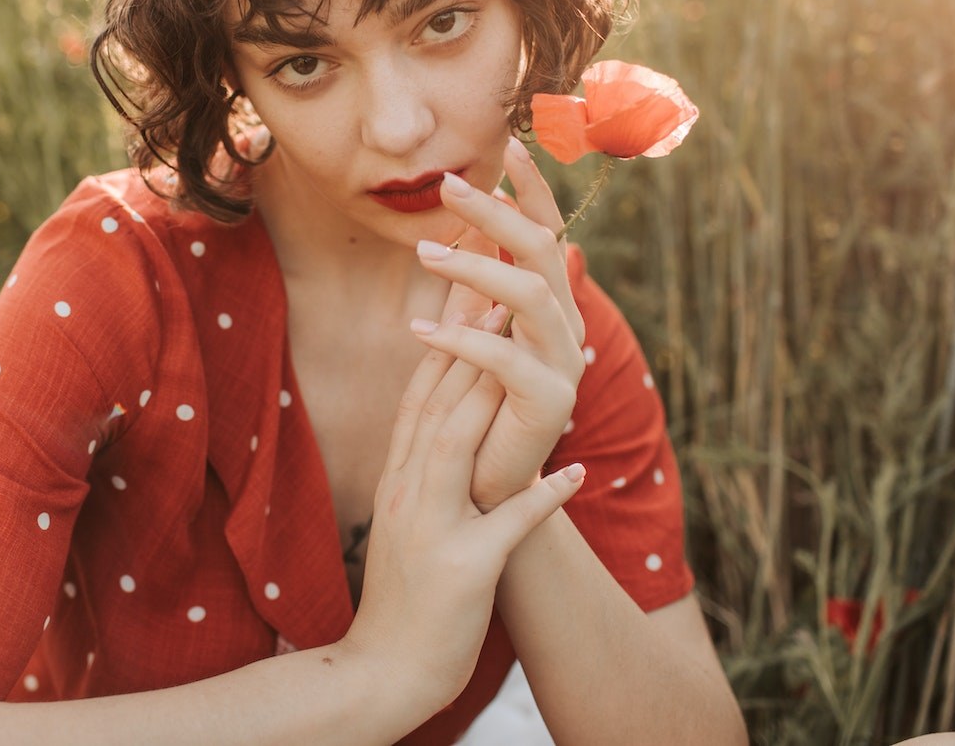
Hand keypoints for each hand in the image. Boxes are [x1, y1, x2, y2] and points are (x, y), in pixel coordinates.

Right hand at [343, 325, 585, 711]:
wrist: (383, 669)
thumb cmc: (405, 593)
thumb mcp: (407, 518)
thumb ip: (424, 468)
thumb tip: (448, 419)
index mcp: (399, 477)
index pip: (421, 395)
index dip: (444, 338)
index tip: (469, 289)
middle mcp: (408, 492)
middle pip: (438, 403)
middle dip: (466, 341)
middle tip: (493, 287)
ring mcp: (432, 528)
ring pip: (457, 445)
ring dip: (488, 394)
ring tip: (519, 350)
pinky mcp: (464, 569)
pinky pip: (507, 527)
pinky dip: (540, 497)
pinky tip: (571, 470)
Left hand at [410, 136, 585, 509]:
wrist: (487, 491)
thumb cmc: (475, 413)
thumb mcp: (474, 340)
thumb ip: (476, 290)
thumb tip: (467, 225)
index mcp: (551, 310)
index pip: (550, 235)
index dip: (533, 190)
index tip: (508, 146)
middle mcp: (566, 329)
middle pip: (544, 251)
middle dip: (498, 213)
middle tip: (447, 185)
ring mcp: (565, 365)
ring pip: (531, 295)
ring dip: (475, 268)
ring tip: (421, 255)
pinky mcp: (552, 402)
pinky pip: (506, 359)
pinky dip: (462, 341)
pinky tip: (419, 331)